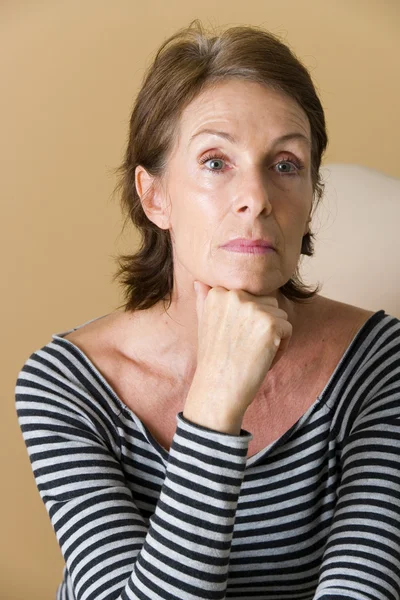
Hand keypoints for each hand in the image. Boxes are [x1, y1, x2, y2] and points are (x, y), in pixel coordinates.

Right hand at [185, 280, 292, 426]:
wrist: (218, 391)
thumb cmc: (213, 360)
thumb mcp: (204, 325)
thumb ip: (204, 300)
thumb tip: (200, 282)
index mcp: (218, 292)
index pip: (251, 294)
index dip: (249, 318)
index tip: (235, 337)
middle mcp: (235, 295)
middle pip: (269, 302)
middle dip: (264, 324)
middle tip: (246, 348)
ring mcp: (254, 308)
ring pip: (280, 315)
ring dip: (274, 336)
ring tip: (254, 354)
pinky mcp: (271, 324)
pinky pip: (288, 330)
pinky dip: (282, 348)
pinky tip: (263, 360)